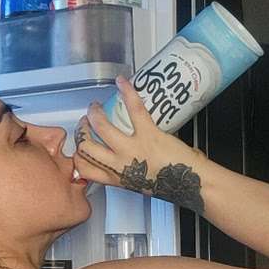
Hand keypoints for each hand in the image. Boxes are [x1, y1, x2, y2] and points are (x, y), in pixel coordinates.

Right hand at [73, 75, 202, 201]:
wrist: (191, 183)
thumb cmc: (170, 184)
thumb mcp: (139, 185)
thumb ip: (125, 173)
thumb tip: (118, 160)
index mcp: (116, 178)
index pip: (83, 168)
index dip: (77, 156)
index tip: (79, 147)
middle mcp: (120, 164)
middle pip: (85, 146)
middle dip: (82, 131)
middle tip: (86, 123)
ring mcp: (132, 148)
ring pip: (101, 126)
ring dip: (94, 113)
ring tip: (95, 106)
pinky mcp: (148, 134)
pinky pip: (133, 108)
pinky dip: (126, 91)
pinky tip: (122, 83)